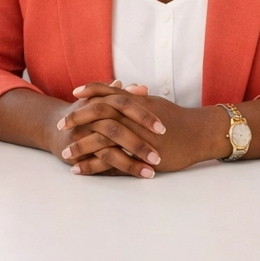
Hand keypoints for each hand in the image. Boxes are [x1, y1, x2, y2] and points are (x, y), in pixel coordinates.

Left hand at [62, 83, 224, 175]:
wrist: (199, 134)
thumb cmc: (178, 119)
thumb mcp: (154, 104)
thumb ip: (135, 97)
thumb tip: (121, 89)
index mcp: (136, 103)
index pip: (107, 94)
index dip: (90, 93)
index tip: (73, 95)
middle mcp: (133, 118)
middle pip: (99, 115)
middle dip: (77, 120)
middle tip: (60, 126)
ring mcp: (135, 137)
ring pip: (101, 140)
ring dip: (81, 147)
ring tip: (65, 153)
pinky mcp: (139, 157)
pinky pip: (111, 162)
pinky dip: (93, 166)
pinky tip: (79, 171)